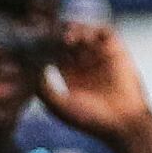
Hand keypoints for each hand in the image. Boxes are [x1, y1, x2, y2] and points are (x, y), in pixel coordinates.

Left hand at [40, 23, 151, 146]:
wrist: (122, 122)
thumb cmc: (89, 118)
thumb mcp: (57, 104)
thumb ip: (41, 87)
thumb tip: (28, 67)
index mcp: (69, 74)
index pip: (53, 52)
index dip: (43, 46)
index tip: (31, 41)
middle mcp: (84, 63)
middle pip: (66, 39)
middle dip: (56, 34)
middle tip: (48, 33)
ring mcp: (100, 56)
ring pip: (83, 32)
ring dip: (73, 30)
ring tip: (67, 38)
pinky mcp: (116, 51)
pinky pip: (104, 32)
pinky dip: (93, 29)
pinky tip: (83, 38)